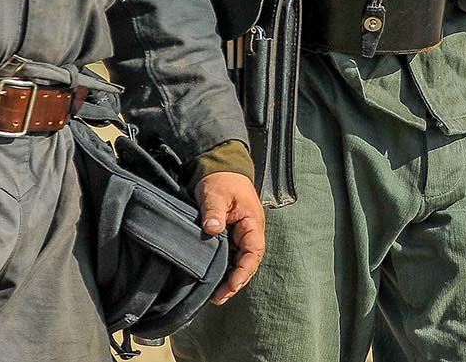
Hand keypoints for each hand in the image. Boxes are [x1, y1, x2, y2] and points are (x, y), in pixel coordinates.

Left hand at [194, 171, 264, 303]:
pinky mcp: (230, 235)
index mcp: (252, 223)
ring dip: (229, 278)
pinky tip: (213, 279)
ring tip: (215, 295)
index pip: (253, 253)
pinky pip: (230, 255)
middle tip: (218, 298)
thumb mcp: (215, 192)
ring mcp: (240, 234)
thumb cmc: (221, 179)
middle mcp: (249, 232)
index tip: (232, 285)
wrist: (220, 167)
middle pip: (247, 263)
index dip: (244, 272)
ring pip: (239, 261)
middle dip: (235, 282)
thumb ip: (214, 211)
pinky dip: (224, 268)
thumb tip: (211, 228)